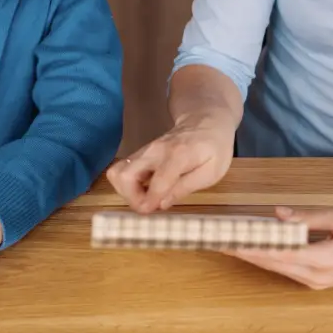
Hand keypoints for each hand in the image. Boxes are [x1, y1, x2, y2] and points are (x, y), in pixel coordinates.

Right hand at [105, 112, 235, 212]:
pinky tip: (145, 190)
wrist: (206, 121)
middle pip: (124, 174)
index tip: (151, 211)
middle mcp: (155, 151)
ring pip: (118, 172)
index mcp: (178, 155)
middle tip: (148, 207)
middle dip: (130, 197)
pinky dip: (128, 185)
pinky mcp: (141, 153)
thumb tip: (162, 203)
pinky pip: (123, 169)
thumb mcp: (211, 172)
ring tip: (146, 199)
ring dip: (127, 191)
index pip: (157, 181)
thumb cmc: (214, 148)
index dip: (150, 200)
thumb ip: (186, 187)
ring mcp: (145, 150)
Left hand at [225, 206, 332, 288]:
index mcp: (322, 260)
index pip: (275, 254)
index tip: (226, 239)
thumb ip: (309, 217)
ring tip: (234, 241)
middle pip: (271, 264)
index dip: (247, 246)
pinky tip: (262, 248)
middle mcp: (316, 277)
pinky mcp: (323, 281)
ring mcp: (319, 282)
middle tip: (220, 239)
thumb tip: (279, 214)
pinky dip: (273, 259)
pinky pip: (291, 270)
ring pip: (279, 269)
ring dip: (257, 256)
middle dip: (245, 251)